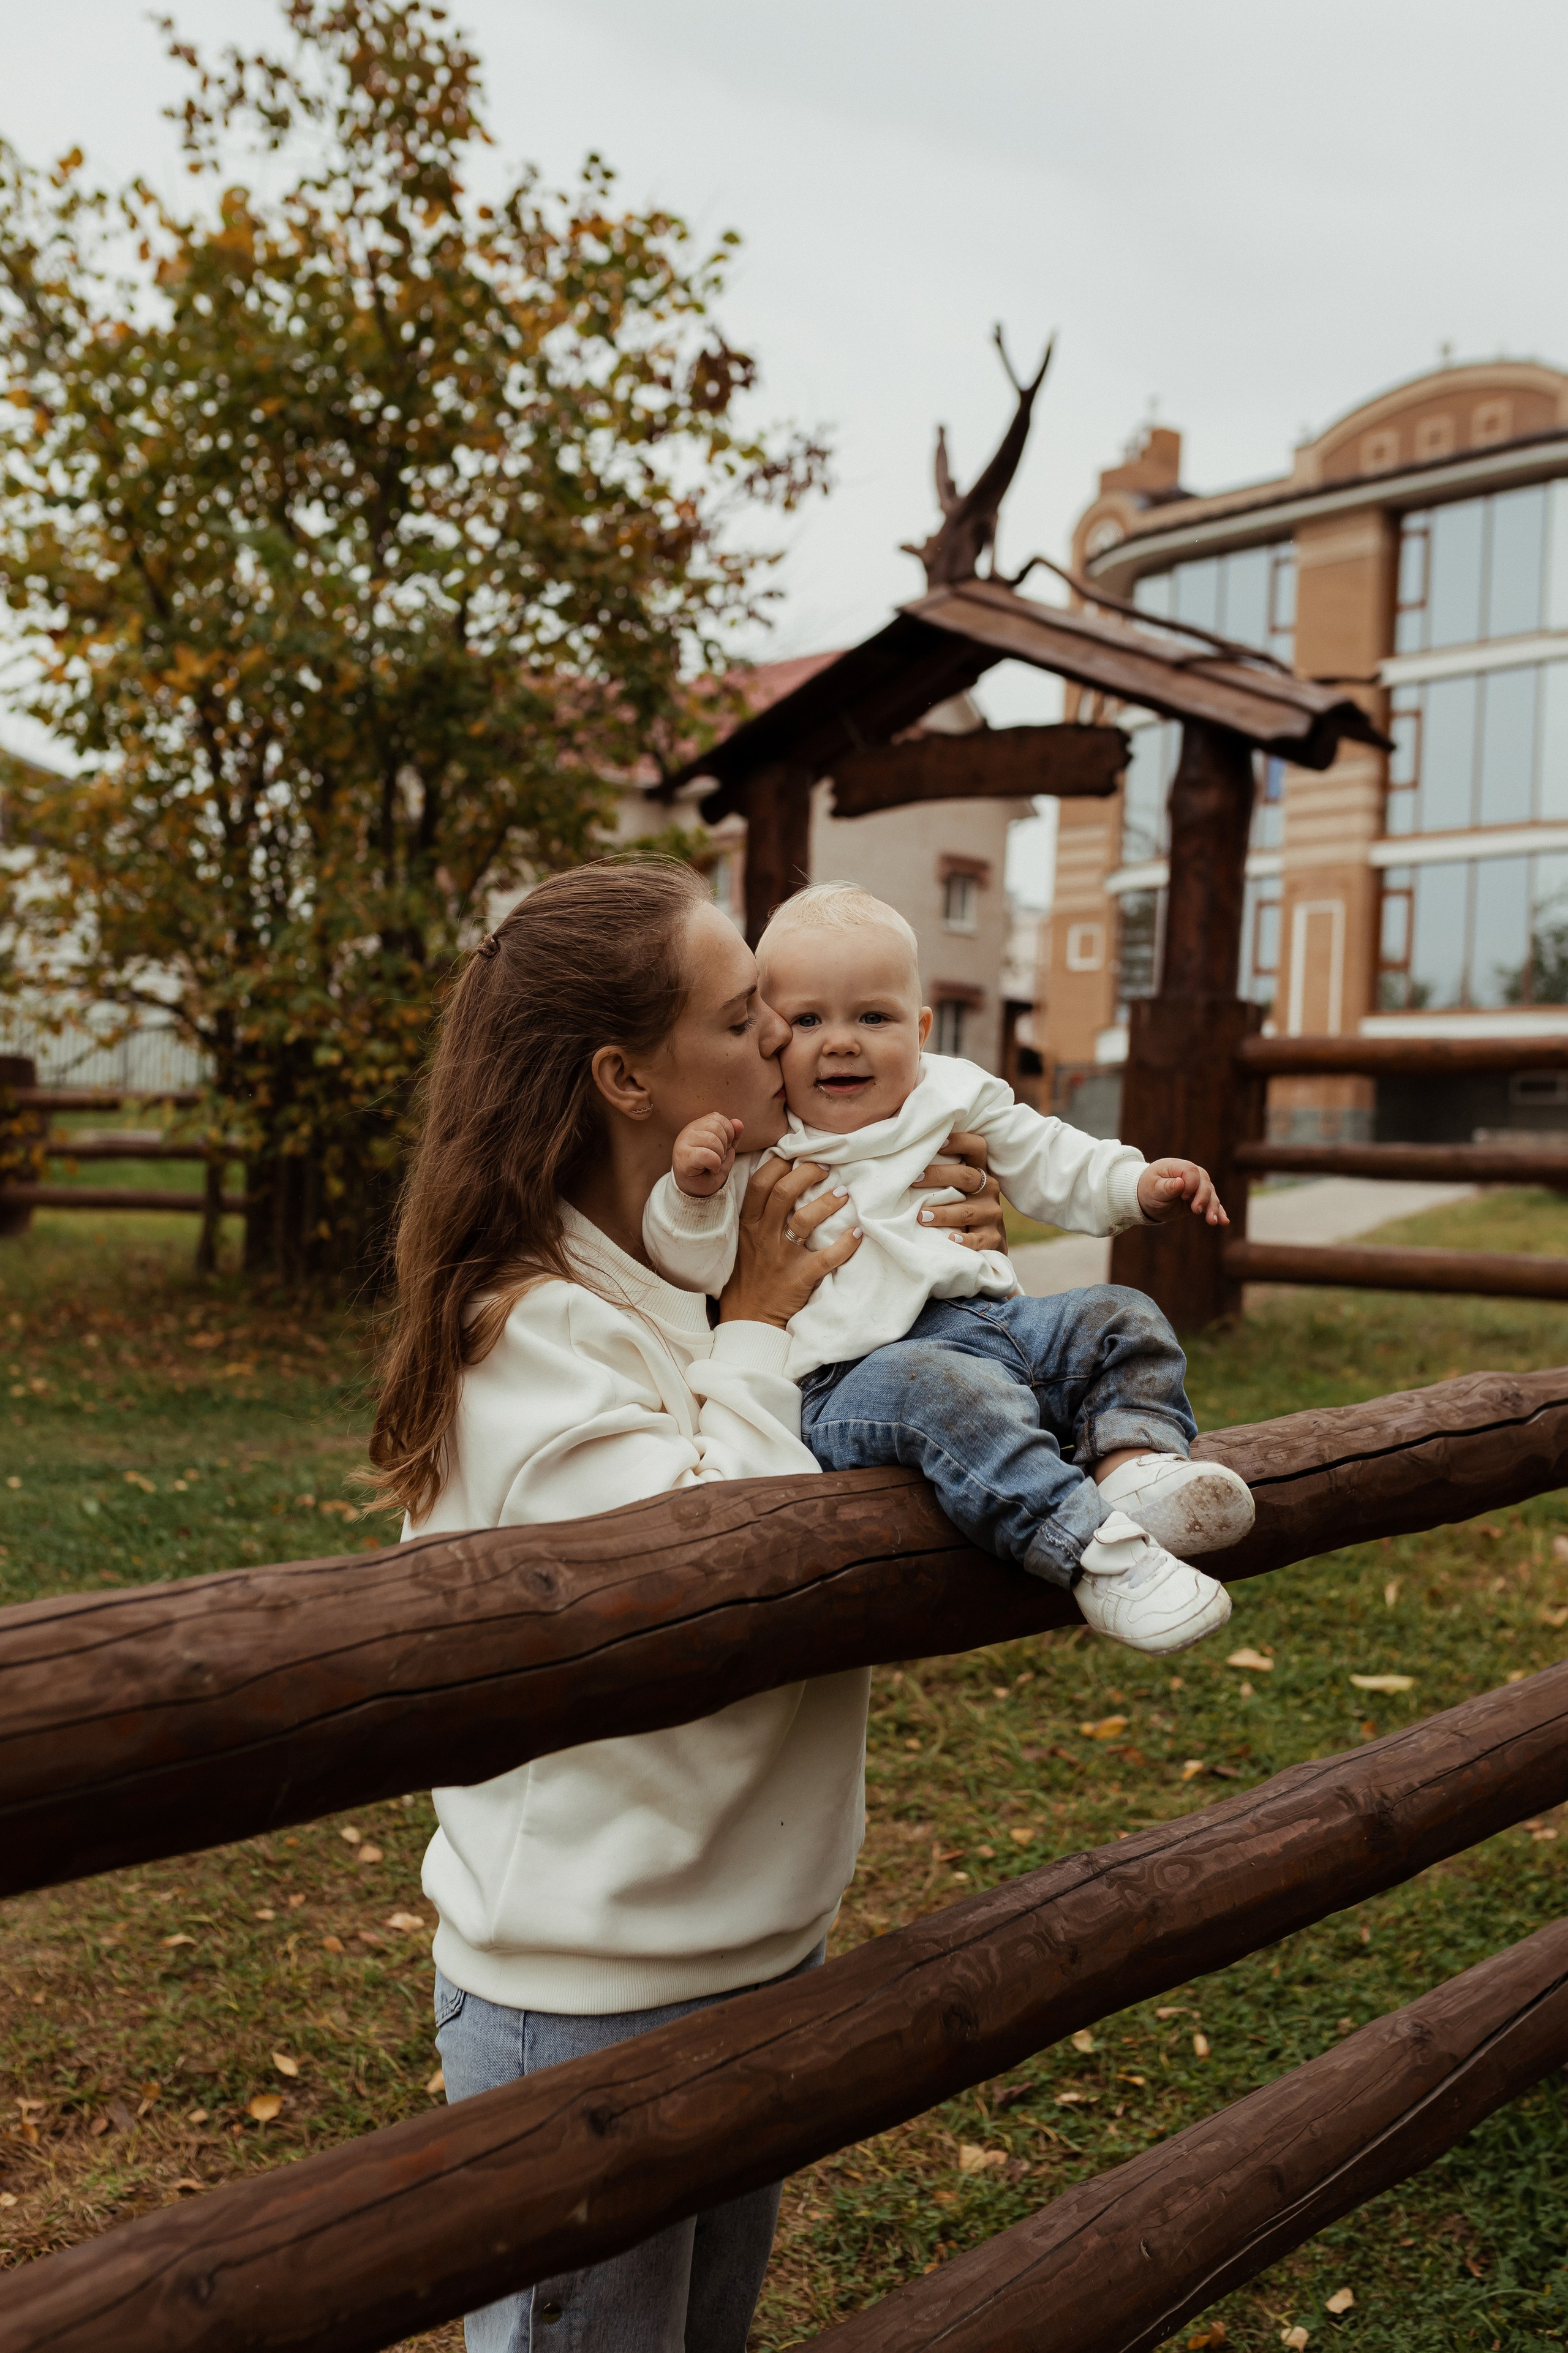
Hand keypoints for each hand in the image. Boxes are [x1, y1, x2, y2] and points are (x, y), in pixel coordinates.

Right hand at [673, 1112, 742, 1198]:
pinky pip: (707, 1155)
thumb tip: (738, 1123)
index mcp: (698, 1126)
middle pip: (716, 1127)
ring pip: (712, 1141)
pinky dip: (715, 1165)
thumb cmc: (709, 1169)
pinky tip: (710, 1169)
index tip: (724, 1147)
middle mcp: (688, 1131)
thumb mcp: (726, 1150)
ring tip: (714, 1164)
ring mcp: (683, 1144)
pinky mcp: (683, 1158)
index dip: (728, 1133)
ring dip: (719, 1156)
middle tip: (718, 1158)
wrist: (697, 1190)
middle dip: (724, 1145)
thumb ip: (732, 1135)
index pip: (718, 1117)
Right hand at [719, 1158, 861, 1328]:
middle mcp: (763, 1236)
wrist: (748, 1318)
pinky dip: (845, 1244)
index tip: (797, 1156)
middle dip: (806, 1174)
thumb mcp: (744, 1240)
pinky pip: (826, 1257)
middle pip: (783, 1193)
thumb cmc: (749, 1275)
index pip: (760, 1183)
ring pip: (806, 1220)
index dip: (780, 1163)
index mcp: (749, 1224)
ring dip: (828, 1203)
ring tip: (843, 1194)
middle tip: (825, 1169)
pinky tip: (856, 1233)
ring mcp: (782, 1257)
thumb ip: (759, 1214)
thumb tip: (782, 1180)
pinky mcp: (800, 1277)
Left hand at [912, 1129, 1006, 1253]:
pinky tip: (951, 1239)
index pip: (977, 1147)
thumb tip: (904, 1160)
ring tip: (922, 1216)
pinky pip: (979, 1239)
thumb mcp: (959, 1189)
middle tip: (914, 1180)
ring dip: (943, 1213)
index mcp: (980, 1172)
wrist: (988, 1243)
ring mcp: (992, 1214)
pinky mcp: (993, 1238)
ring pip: (967, 1211)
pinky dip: (965, 1240)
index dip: (960, 1142)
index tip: (937, 1143)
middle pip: (967, 1176)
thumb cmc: (962, 1209)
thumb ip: (942, 1176)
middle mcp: (988, 1189)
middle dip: (939, 1176)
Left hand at [1138, 1157, 1228, 1227]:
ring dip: (1213, 1207)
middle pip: (1204, 1181)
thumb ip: (1167, 1186)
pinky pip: (1212, 1203)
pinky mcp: (1200, 1198)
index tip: (1183, 1195)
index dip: (1191, 1183)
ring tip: (1213, 1221)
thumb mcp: (1153, 1189)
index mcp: (1177, 1166)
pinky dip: (1218, 1212)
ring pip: (1211, 1194)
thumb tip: (1180, 1182)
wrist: (1147, 1198)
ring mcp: (1197, 1186)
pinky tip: (1224, 1222)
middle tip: (1196, 1211)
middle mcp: (1190, 1174)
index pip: (1191, 1170)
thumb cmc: (1148, 1190)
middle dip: (1203, 1197)